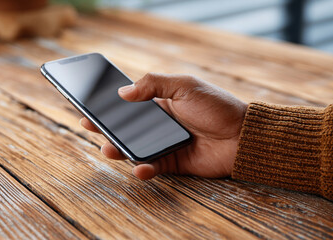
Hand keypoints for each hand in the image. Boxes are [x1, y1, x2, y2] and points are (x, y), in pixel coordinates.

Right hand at [80, 73, 247, 179]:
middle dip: (107, 127)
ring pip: (135, 149)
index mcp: (162, 103)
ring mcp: (165, 145)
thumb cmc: (217, 107)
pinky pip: (153, 167)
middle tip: (90, 125)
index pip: (130, 105)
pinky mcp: (173, 163)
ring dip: (119, 149)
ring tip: (109, 148)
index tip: (90, 105)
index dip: (110, 106)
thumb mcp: (185, 86)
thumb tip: (123, 91)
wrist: (243, 136)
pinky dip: (144, 169)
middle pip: (127, 128)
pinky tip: (140, 166)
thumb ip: (154, 84)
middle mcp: (160, 125)